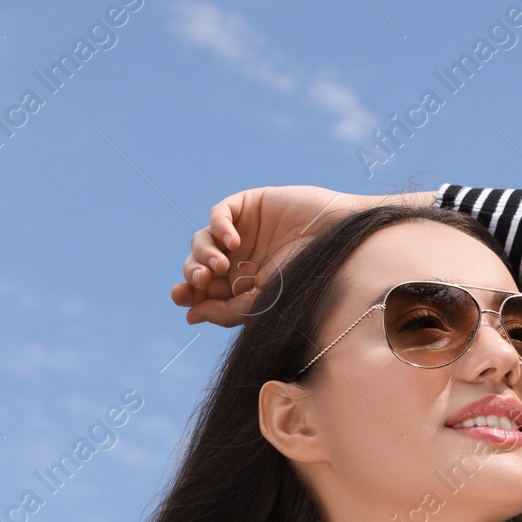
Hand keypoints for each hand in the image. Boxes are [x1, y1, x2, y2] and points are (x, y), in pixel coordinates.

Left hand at [171, 186, 360, 326]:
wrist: (339, 239)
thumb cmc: (308, 275)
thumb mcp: (265, 302)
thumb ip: (227, 312)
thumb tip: (190, 316)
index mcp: (242, 283)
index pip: (203, 289)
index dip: (188, 293)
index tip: (182, 298)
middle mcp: (239, 257)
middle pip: (197, 265)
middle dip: (192, 274)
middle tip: (201, 280)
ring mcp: (243, 230)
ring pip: (202, 240)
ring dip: (203, 254)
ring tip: (220, 266)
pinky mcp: (249, 204)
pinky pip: (219, 213)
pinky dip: (219, 226)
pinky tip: (233, 240)